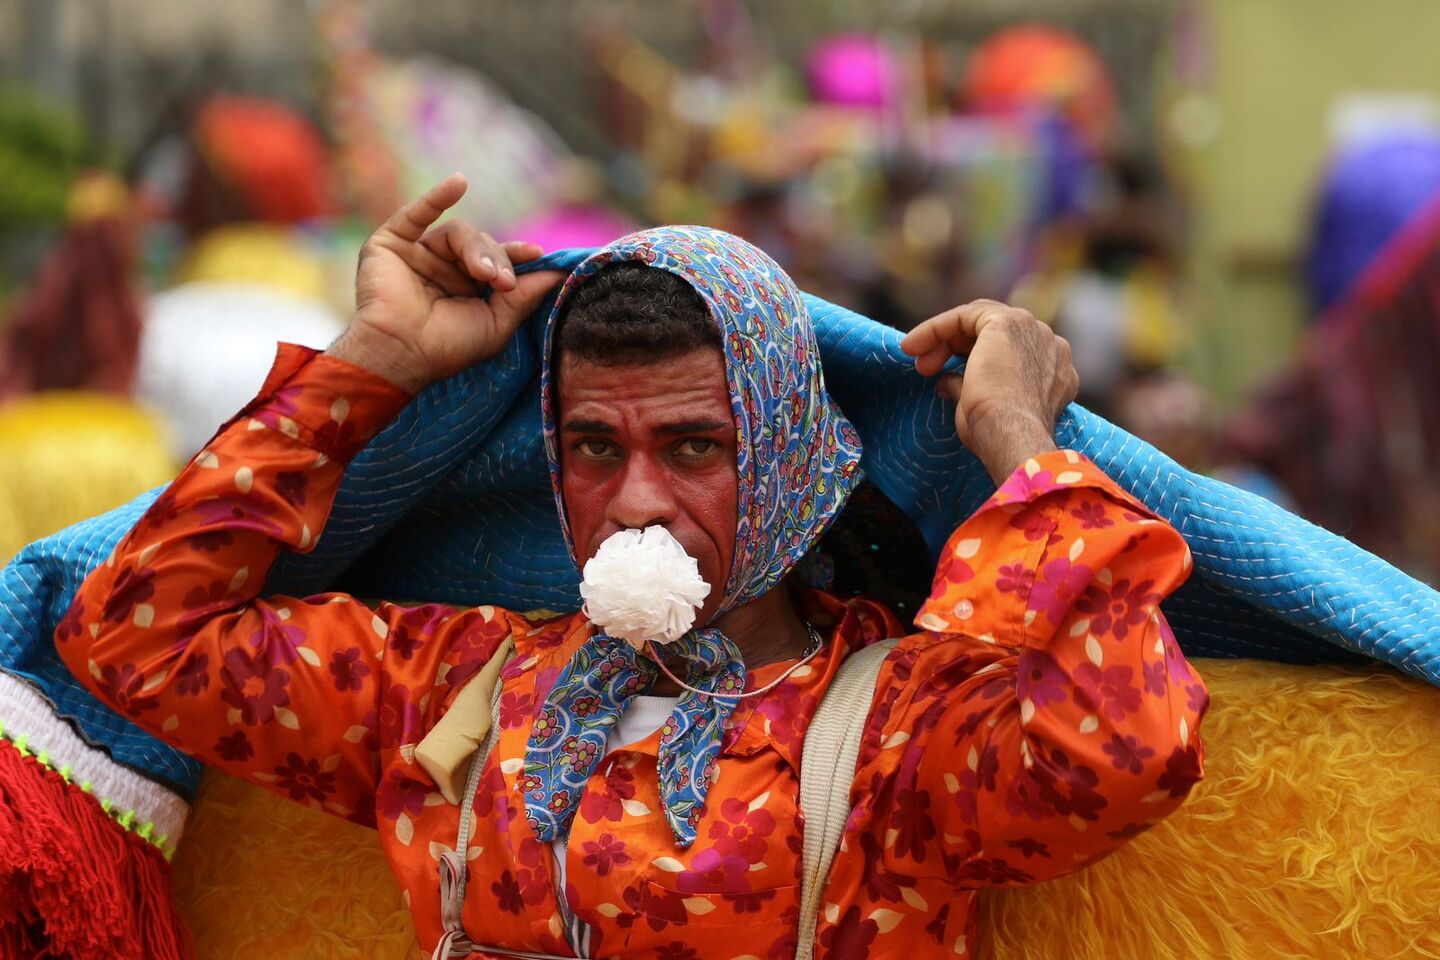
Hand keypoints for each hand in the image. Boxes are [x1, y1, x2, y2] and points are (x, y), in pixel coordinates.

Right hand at [330, 174, 565, 391]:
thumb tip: (558, 274)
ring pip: (458, 232)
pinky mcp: (393, 242)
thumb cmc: (446, 347)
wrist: (400, 352)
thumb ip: (524, 297)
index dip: (517, 255)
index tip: (537, 253)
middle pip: (482, 244)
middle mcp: (443, 269)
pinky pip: (417, 213)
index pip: (497, 262)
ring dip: (476, 248)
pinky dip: (437, 196)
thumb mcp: (496, 325)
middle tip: (502, 282)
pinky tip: (459, 182)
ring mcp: (418, 254)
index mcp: (466, 289)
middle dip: (498, 259)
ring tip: (484, 274)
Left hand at [900, 299, 1078, 483]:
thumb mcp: (981, 409)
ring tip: (918, 361)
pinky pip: (966, 315)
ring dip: (943, 338)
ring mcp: (1033, 330)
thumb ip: (968, 387)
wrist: (1011, 437)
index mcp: (1053, 371)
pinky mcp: (1009, 322)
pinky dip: (937, 327)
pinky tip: (913, 346)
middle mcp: (1050, 345)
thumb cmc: (999, 435)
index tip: (938, 375)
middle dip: (954, 348)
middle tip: (924, 368)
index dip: (969, 359)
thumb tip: (946, 381)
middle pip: (993, 332)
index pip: (1007, 351)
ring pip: (979, 321)